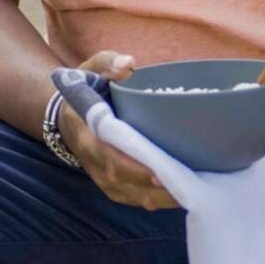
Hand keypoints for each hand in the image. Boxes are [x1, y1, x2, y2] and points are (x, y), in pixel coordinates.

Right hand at [57, 50, 179, 210]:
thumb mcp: (89, 70)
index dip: (134, 168)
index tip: (160, 172)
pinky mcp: (115, 188)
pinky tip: (186, 192)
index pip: (110, 158)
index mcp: (88, 136)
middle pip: (128, 184)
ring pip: (137, 198)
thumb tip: (130, 64)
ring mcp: (104, 180)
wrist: (66, 118)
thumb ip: (107, 63)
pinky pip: (139, 200)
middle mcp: (94, 164)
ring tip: (198, 190)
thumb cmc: (84, 91)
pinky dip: (162, 200)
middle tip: (193, 185)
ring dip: (165, 198)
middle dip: (159, 189)